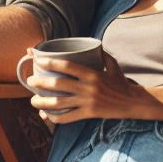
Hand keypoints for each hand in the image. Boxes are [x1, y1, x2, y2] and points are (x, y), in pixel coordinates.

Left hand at [27, 54, 160, 123]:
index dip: (50, 63)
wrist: (133, 102)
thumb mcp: (112, 64)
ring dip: (43, 103)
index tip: (38, 60)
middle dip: (40, 83)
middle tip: (29, 81)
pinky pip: (68, 118)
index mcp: (92, 73)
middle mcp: (88, 88)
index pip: (67, 66)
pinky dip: (55, 117)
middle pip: (59, 85)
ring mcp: (88, 102)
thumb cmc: (120, 82)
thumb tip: (90, 44)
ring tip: (33, 100)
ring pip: (60, 103)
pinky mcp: (89, 114)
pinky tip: (46, 115)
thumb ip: (100, 54)